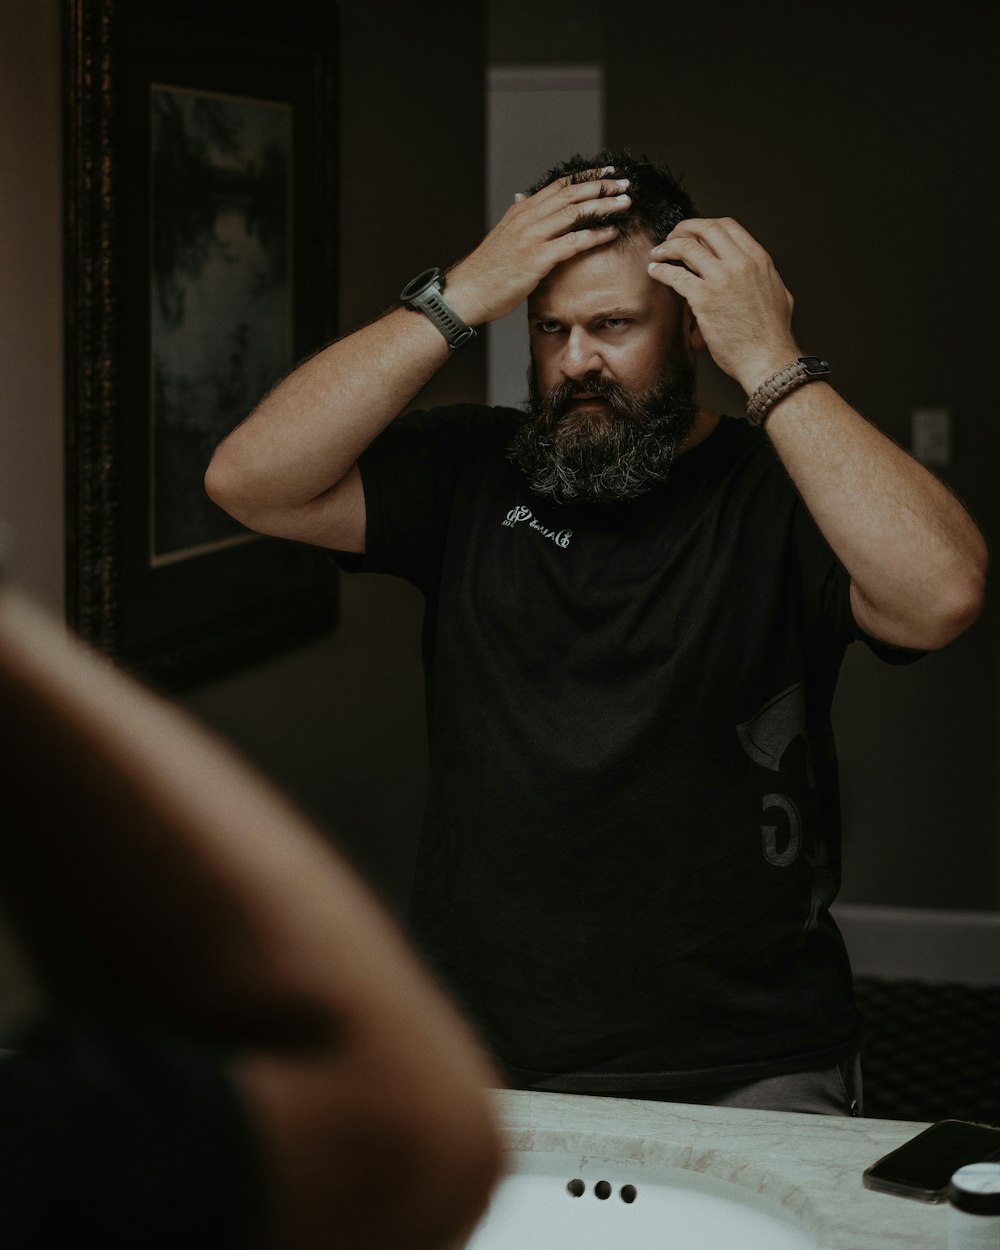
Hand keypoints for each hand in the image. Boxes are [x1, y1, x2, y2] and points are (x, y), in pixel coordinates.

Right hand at [444, 171, 632, 324]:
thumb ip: (518, 216)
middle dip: (602, 187)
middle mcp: (528, 217)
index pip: (559, 186)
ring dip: (604, 206)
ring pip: (575, 213)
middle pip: (572, 194)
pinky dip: (595, 235)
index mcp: (522, 210)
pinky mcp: (537, 259)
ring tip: (626, 203)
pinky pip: (573, 242)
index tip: (608, 174)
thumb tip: (522, 197)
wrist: (468, 291)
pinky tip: (612, 232)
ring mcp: (532, 237)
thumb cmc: (488, 270)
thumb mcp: (503, 235)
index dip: (586, 178)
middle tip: (626, 184)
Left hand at [648, 217, 799, 392]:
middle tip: (672, 237)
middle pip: (706, 229)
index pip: (728, 226)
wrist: (767, 359)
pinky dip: (661, 270)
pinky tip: (654, 272)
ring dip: (667, 247)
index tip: (694, 233)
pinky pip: (675, 275)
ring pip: (687, 248)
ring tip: (657, 253)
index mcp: (759, 260)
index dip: (706, 226)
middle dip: (684, 229)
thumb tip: (754, 273)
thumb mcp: (778, 294)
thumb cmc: (772, 336)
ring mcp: (721, 280)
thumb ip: (763, 278)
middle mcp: (740, 264)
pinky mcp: (704, 299)